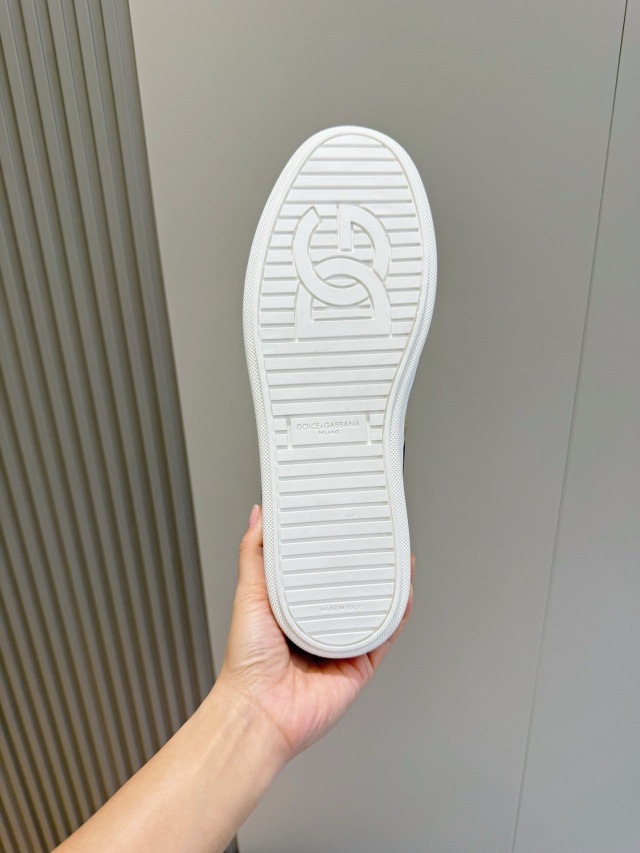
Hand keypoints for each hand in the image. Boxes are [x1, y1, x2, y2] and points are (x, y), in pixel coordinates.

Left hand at [215, 505, 413, 762]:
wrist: (260, 711)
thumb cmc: (247, 661)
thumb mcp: (249, 593)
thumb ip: (254, 553)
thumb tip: (258, 515)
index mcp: (293, 607)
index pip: (318, 570)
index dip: (332, 548)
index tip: (343, 522)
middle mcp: (319, 625)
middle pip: (349, 588)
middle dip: (364, 564)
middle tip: (377, 535)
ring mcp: (341, 644)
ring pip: (373, 608)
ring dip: (388, 584)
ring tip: (398, 556)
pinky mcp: (359, 665)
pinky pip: (384, 636)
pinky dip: (398, 615)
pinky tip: (404, 592)